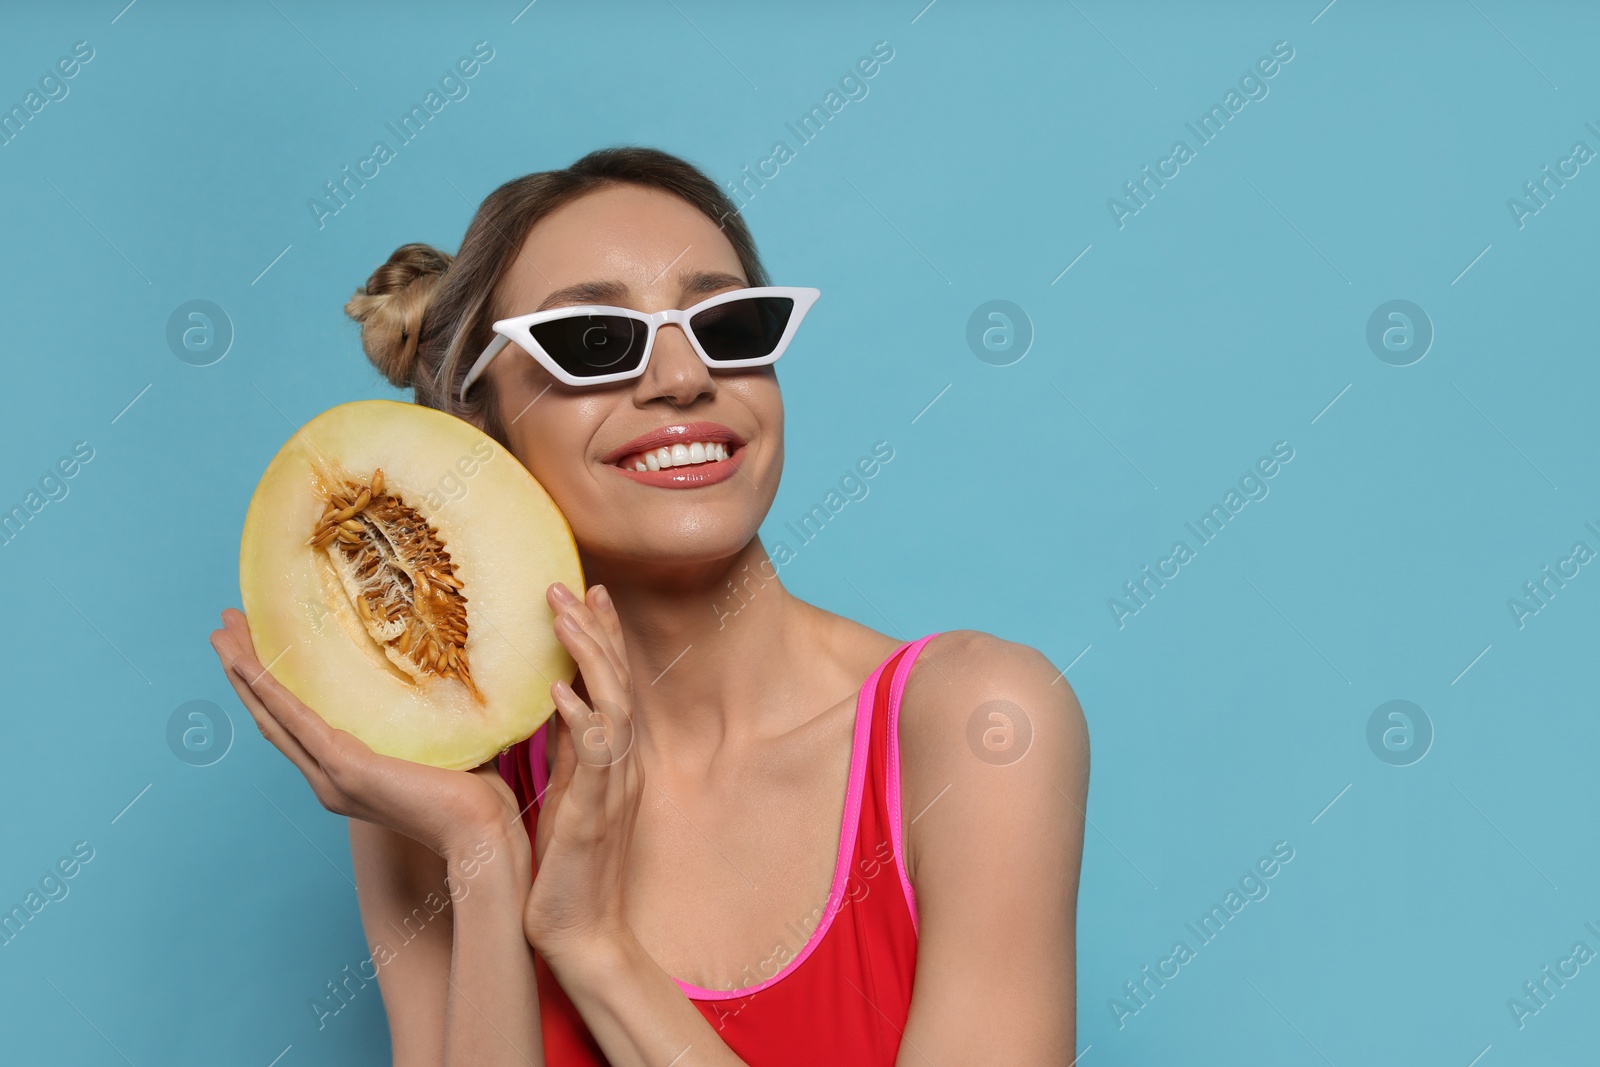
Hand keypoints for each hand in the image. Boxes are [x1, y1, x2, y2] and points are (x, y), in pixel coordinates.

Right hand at [209, 607, 530, 871]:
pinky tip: (246, 663)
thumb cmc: (478, 798)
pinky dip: (267, 690)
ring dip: (244, 673)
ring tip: (221, 634)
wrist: (484, 834)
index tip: (258, 647)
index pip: (299, 724)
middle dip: (246, 671)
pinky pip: (296, 721)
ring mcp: (333, 776)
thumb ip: (437, 715)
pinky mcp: (347, 769)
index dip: (273, 689)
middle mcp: (330, 778)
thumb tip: (455, 674)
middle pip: (273, 716)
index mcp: (350, 774)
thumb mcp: (449, 745)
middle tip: (224, 628)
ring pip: (273, 715)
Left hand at [522, 581, 644, 964]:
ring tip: (565, 617)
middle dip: (596, 630)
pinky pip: (595, 760)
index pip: (610, 683)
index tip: (586, 591)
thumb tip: (552, 701)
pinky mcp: (595, 814)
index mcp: (610, 757)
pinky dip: (582, 724)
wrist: (582, 932)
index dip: (601, 636)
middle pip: (616, 682)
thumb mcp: (566, 793)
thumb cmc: (567, 867)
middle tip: (571, 584)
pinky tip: (563, 695)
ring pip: (612, 707)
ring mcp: (611, 787)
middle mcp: (619, 764)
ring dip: (590, 659)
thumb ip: (566, 748)